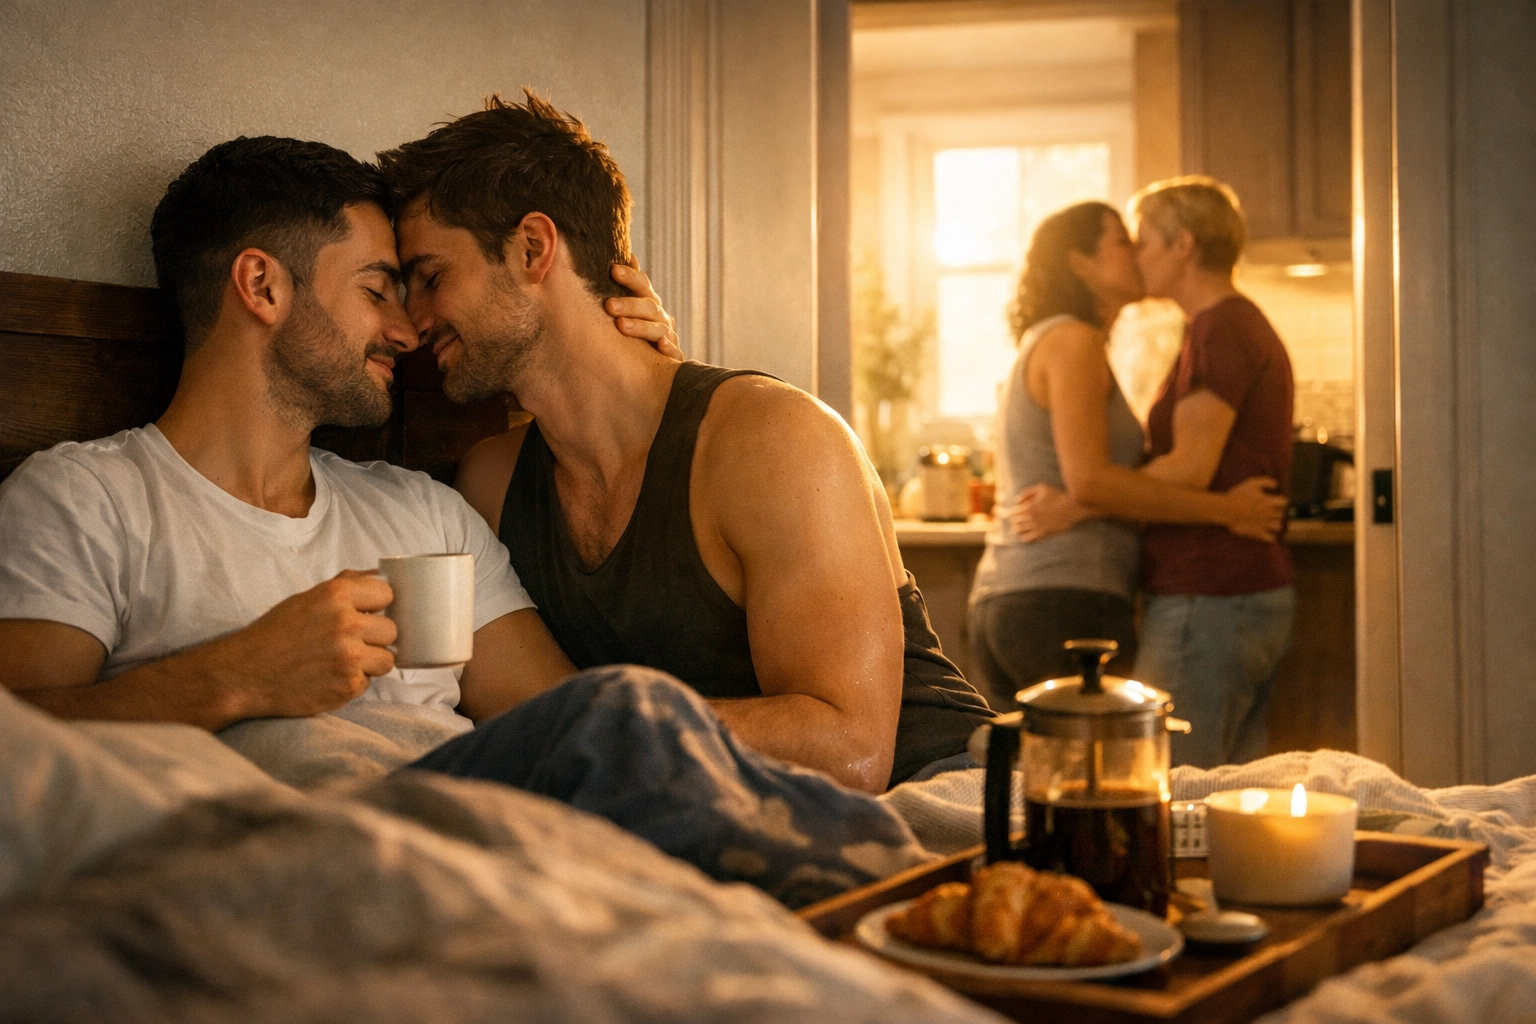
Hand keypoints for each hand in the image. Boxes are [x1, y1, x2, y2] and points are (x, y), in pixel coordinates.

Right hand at [218, 569, 396, 719]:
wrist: (245, 673)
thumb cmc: (276, 633)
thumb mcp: (308, 598)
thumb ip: (347, 585)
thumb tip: (381, 575)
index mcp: (336, 594)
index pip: (387, 594)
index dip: (377, 606)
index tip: (365, 613)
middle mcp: (346, 623)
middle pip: (391, 629)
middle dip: (374, 637)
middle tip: (350, 642)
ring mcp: (349, 657)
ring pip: (387, 659)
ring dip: (370, 662)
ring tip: (342, 660)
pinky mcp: (348, 686)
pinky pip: (369, 682)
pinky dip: (353, 682)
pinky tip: (330, 676)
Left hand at [607, 264, 681, 358]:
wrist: (652, 364)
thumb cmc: (635, 331)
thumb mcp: (629, 308)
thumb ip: (630, 286)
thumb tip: (628, 255)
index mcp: (648, 303)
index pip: (642, 285)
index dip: (630, 277)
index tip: (613, 270)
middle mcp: (660, 317)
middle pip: (649, 306)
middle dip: (629, 304)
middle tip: (609, 305)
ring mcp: (668, 337)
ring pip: (658, 329)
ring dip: (640, 326)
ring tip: (621, 326)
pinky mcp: (674, 358)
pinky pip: (674, 353)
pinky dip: (669, 348)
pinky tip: (662, 346)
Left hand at [1010, 484, 1092, 541]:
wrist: (1074, 507)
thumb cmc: (1058, 495)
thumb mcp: (1042, 488)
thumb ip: (1027, 492)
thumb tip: (1016, 501)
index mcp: (1029, 506)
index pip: (1013, 512)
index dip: (1013, 512)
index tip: (1017, 512)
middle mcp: (1031, 517)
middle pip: (1014, 522)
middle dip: (1015, 520)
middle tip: (1019, 520)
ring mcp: (1037, 526)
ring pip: (1018, 531)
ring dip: (1018, 529)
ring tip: (1022, 527)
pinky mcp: (1043, 534)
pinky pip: (1027, 539)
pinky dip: (1024, 537)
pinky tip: (1027, 534)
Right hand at [1221, 476, 1287, 540]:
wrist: (1225, 510)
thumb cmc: (1238, 495)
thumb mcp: (1252, 483)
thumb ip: (1266, 481)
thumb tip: (1276, 485)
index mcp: (1270, 502)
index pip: (1284, 502)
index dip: (1279, 501)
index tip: (1272, 500)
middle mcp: (1270, 514)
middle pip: (1281, 514)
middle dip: (1276, 511)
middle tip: (1267, 510)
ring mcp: (1264, 525)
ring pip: (1278, 526)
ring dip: (1274, 523)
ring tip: (1267, 521)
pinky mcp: (1258, 534)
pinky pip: (1271, 539)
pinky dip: (1270, 537)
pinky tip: (1265, 533)